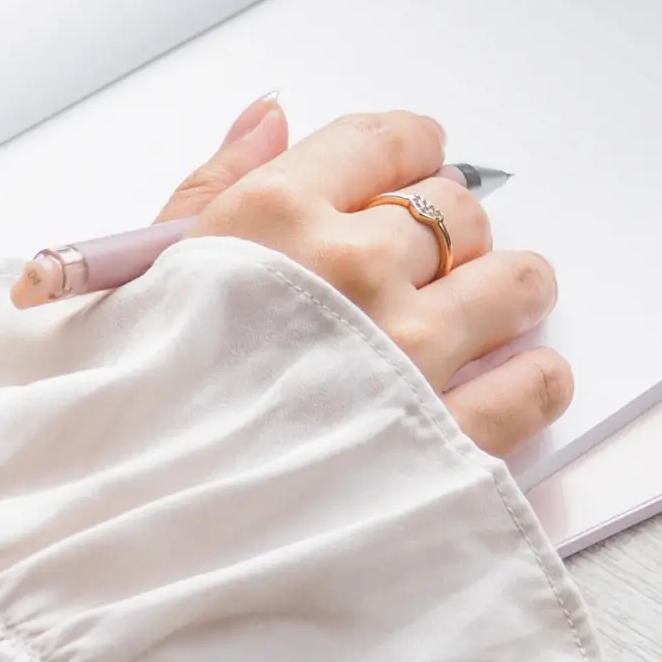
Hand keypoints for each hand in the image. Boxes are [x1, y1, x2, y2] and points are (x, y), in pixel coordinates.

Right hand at [107, 97, 573, 455]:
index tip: (413, 166)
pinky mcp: (448, 443)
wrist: (127, 544)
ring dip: (508, 292)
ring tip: (488, 312)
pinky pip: (534, 384)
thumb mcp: (139, 272)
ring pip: (514, 282)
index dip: (407, 151)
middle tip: (431, 260)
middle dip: (449, 230)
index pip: (383, 141)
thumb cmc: (130, 412)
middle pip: (454, 209)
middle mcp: (351, 272)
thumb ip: (217, 182)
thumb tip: (270, 117)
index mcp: (272, 217)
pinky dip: (534, 379)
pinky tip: (509, 382)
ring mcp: (407, 356)